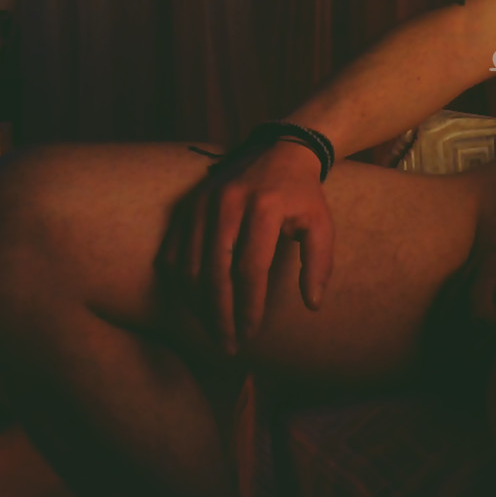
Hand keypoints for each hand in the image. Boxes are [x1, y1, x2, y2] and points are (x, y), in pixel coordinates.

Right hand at [158, 141, 334, 353]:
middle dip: (220, 315)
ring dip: (198, 306)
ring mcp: (202, 204)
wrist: (280, 151)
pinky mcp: (188, 206)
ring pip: (190, 266)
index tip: (251, 333)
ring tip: (213, 331)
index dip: (249, 306)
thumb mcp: (321, 224)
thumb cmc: (303, 195)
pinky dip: (180, 284)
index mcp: (264, 208)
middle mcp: (228, 204)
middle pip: (215, 272)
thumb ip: (319, 263)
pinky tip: (195, 305)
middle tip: (228, 345)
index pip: (250, 269)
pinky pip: (173, 252)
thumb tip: (313, 304)